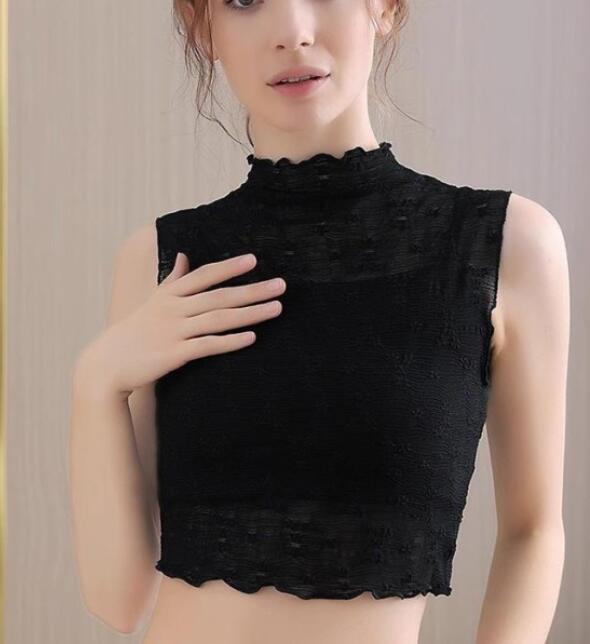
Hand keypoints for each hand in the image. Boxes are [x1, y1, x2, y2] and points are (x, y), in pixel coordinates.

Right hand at [80, 252, 285, 396]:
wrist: (107, 363)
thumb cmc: (134, 331)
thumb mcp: (153, 300)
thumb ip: (174, 280)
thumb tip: (185, 256)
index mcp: (170, 294)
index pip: (204, 276)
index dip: (228, 267)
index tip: (253, 259)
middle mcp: (174, 309)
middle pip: (219, 296)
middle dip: (253, 289)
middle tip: (281, 285)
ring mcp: (174, 331)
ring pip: (218, 319)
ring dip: (250, 313)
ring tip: (276, 308)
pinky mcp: (174, 354)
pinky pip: (207, 345)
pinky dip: (230, 341)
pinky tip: (251, 338)